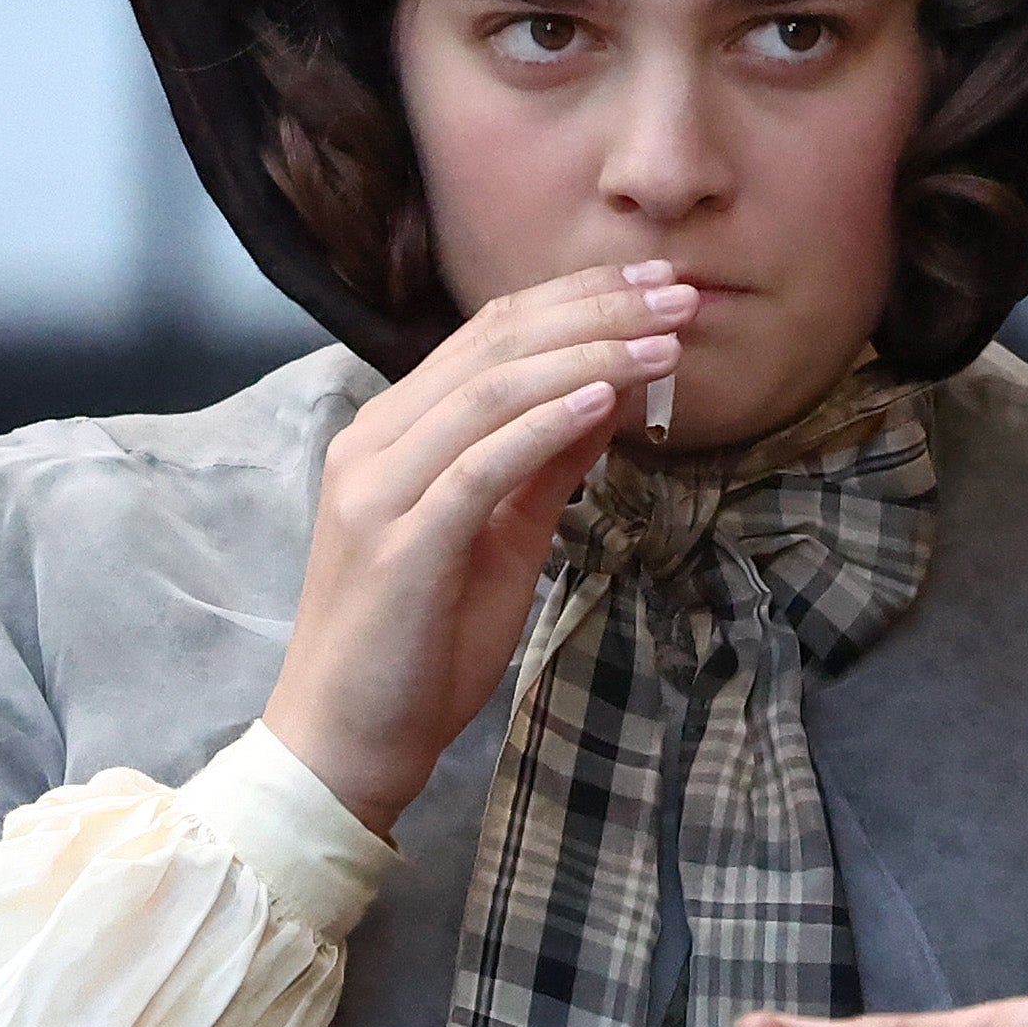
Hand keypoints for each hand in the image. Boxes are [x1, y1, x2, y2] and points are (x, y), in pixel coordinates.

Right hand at [259, 262, 696, 835]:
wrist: (348, 740)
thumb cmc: (420, 645)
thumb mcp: (502, 539)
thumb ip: (545, 465)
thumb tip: (611, 396)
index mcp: (394, 432)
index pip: (490, 336)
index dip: (578, 299)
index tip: (658, 286)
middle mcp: (376, 443)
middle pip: (494, 346)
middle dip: (596, 310)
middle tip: (679, 293)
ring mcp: (380, 491)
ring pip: (488, 393)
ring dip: (587, 356)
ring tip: (665, 343)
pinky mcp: (399, 545)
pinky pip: (477, 467)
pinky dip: (543, 426)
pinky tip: (604, 401)